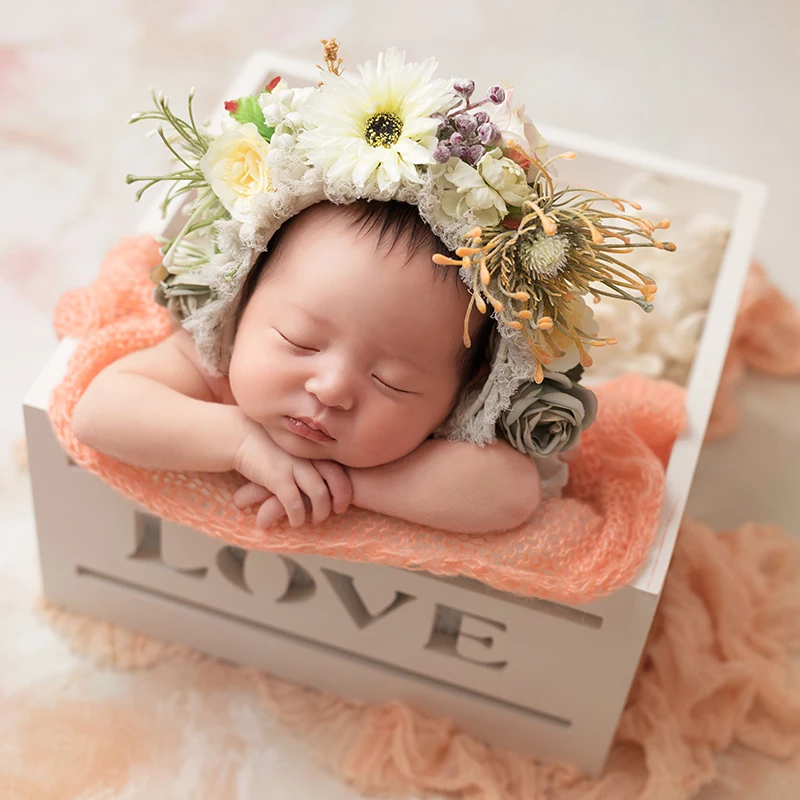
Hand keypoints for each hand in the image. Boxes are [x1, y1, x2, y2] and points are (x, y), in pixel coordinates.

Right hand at [232, 458, 351, 528]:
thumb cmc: (270, 447)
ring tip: (314, 521)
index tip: (341, 504)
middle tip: (334, 513)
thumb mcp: (296, 450)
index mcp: (315, 450)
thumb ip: (311, 460)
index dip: (346, 491)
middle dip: (338, 501)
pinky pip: (295, 502)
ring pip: (319, 494)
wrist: (243, 438)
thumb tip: (327, 480)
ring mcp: (295, 466)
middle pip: (336, 481)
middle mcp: (309, 457)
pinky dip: (298, 516)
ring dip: (320, 512)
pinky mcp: (278, 477)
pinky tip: (295, 521)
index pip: (341, 471)